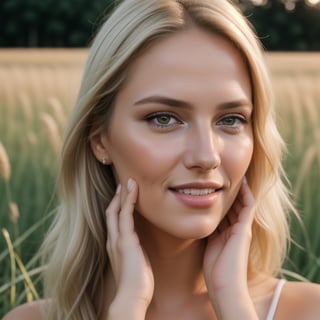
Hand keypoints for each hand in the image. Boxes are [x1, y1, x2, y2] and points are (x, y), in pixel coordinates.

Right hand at [106, 178, 153, 318]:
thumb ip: (134, 255)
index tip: (122, 196)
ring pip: (117, 211)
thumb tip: (140, 251)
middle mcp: (113, 240)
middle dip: (117, 198)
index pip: (114, 222)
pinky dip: (129, 201)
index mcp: (115, 246)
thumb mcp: (134, 264)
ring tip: (129, 181)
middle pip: (111, 212)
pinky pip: (126, 215)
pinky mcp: (126, 240)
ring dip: (123, 195)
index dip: (116, 207)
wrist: (131, 298)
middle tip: (123, 184)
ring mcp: (118, 239)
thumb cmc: (136, 284)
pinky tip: (133, 190)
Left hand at [203, 178, 257, 318]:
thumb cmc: (214, 270)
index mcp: (226, 235)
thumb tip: (196, 222)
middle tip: (222, 177)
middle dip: (228, 193)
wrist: (224, 285)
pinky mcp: (245, 229)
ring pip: (241, 204)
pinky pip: (249, 206)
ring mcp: (242, 229)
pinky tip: (241, 182)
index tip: (213, 188)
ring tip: (232, 175)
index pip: (225, 213)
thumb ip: (206, 234)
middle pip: (233, 207)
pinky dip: (246, 194)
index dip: (220, 201)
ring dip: (237, 190)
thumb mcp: (207, 246)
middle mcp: (235, 230)